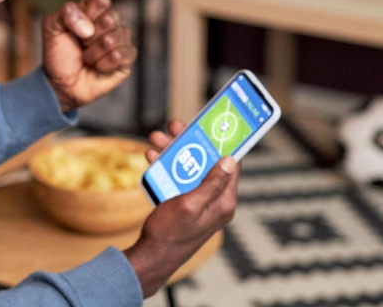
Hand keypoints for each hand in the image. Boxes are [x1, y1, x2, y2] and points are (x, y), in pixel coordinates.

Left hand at [41, 0, 135, 111]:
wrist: (60, 83)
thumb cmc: (58, 54)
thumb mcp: (51, 27)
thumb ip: (65, 14)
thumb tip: (89, 28)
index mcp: (93, 11)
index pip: (100, 1)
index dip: (88, 15)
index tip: (76, 28)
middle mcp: (110, 23)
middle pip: (111, 18)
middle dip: (90, 36)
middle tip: (81, 44)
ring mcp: (120, 41)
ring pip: (117, 37)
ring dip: (95, 52)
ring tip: (87, 58)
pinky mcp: (126, 60)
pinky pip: (123, 54)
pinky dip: (105, 63)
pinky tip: (97, 67)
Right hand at [124, 120, 239, 296]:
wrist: (150, 257)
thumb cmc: (170, 234)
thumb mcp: (190, 205)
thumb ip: (211, 183)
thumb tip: (231, 160)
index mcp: (224, 202)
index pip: (231, 164)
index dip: (222, 142)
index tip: (212, 125)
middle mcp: (215, 200)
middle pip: (206, 161)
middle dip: (189, 142)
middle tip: (174, 126)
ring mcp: (200, 202)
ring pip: (189, 167)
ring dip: (173, 152)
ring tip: (155, 139)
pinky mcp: (185, 203)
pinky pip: (179, 178)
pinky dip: (166, 166)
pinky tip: (152, 157)